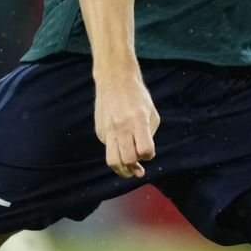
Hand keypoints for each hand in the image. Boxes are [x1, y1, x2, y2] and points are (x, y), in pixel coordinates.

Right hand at [94, 64, 159, 178]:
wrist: (114, 79)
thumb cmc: (137, 97)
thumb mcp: (151, 112)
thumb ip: (149, 135)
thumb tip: (143, 156)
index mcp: (138, 120)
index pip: (145, 150)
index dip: (149, 155)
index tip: (149, 152)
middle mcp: (122, 126)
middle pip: (127, 159)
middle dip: (134, 169)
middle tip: (138, 170)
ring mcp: (108, 129)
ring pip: (113, 160)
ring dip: (122, 170)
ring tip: (128, 171)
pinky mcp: (100, 131)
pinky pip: (108, 149)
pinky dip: (115, 153)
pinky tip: (120, 146)